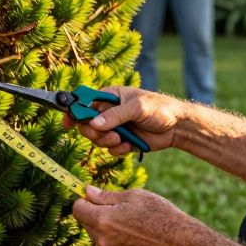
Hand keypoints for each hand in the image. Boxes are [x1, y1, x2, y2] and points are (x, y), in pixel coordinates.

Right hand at [62, 86, 182, 155]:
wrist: (177, 126)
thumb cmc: (159, 108)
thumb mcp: (137, 108)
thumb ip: (115, 116)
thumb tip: (94, 124)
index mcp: (110, 96)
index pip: (84, 101)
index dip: (73, 111)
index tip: (68, 122)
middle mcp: (109, 111)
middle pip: (86, 124)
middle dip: (95, 133)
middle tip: (110, 135)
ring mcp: (114, 127)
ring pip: (97, 139)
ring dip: (108, 142)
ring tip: (123, 140)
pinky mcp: (122, 140)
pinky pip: (110, 149)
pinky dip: (118, 150)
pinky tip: (131, 146)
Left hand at [73, 187, 204, 245]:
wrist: (179, 242)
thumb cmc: (159, 213)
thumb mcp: (134, 196)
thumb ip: (105, 195)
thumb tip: (86, 191)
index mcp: (104, 220)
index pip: (77, 208)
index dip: (84, 200)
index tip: (93, 196)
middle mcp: (102, 240)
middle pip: (84, 222)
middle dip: (94, 213)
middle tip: (117, 208)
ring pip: (95, 235)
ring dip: (103, 227)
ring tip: (128, 222)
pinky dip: (112, 239)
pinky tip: (131, 234)